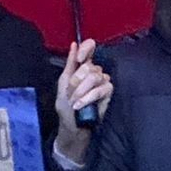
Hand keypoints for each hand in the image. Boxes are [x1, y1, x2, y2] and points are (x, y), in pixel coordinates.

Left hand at [56, 40, 113, 164]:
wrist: (72, 125)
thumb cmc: (66, 106)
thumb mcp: (62, 84)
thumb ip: (69, 64)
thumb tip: (74, 44)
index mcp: (82, 66)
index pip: (90, 48)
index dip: (86, 48)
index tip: (79, 58)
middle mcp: (94, 72)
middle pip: (89, 66)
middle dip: (75, 81)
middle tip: (70, 94)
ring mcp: (102, 81)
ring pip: (94, 77)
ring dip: (80, 91)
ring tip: (75, 102)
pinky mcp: (108, 93)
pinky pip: (100, 89)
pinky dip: (88, 97)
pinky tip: (80, 105)